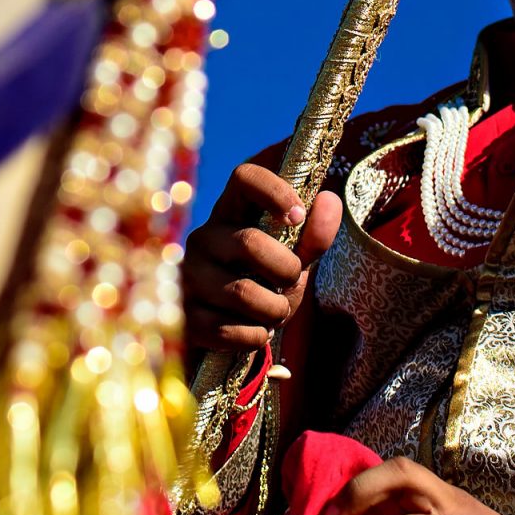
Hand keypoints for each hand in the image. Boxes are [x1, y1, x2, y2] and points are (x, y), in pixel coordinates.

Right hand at [180, 161, 342, 353]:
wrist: (226, 330)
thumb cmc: (263, 283)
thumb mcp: (291, 260)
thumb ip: (313, 237)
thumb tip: (330, 200)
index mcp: (230, 214)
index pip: (244, 178)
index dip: (274, 191)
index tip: (297, 217)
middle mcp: (202, 239)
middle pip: (249, 243)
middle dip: (286, 271)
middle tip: (290, 282)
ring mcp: (188, 277)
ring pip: (242, 294)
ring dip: (274, 311)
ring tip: (273, 312)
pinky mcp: (184, 316)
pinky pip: (230, 330)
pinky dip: (255, 336)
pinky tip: (252, 331)